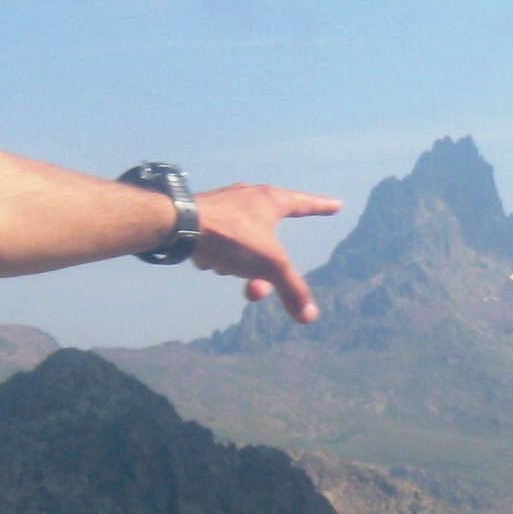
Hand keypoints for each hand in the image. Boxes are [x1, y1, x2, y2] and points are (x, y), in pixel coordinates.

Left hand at [190, 184, 344, 322]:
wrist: (176, 225)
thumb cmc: (229, 236)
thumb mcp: (269, 265)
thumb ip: (291, 290)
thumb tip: (310, 316)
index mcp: (270, 200)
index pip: (304, 204)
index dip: (322, 207)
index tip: (335, 206)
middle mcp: (249, 198)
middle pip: (271, 240)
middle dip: (266, 270)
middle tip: (258, 291)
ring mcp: (225, 205)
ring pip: (245, 245)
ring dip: (241, 265)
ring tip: (225, 268)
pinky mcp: (204, 217)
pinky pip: (221, 244)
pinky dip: (220, 256)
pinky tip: (207, 258)